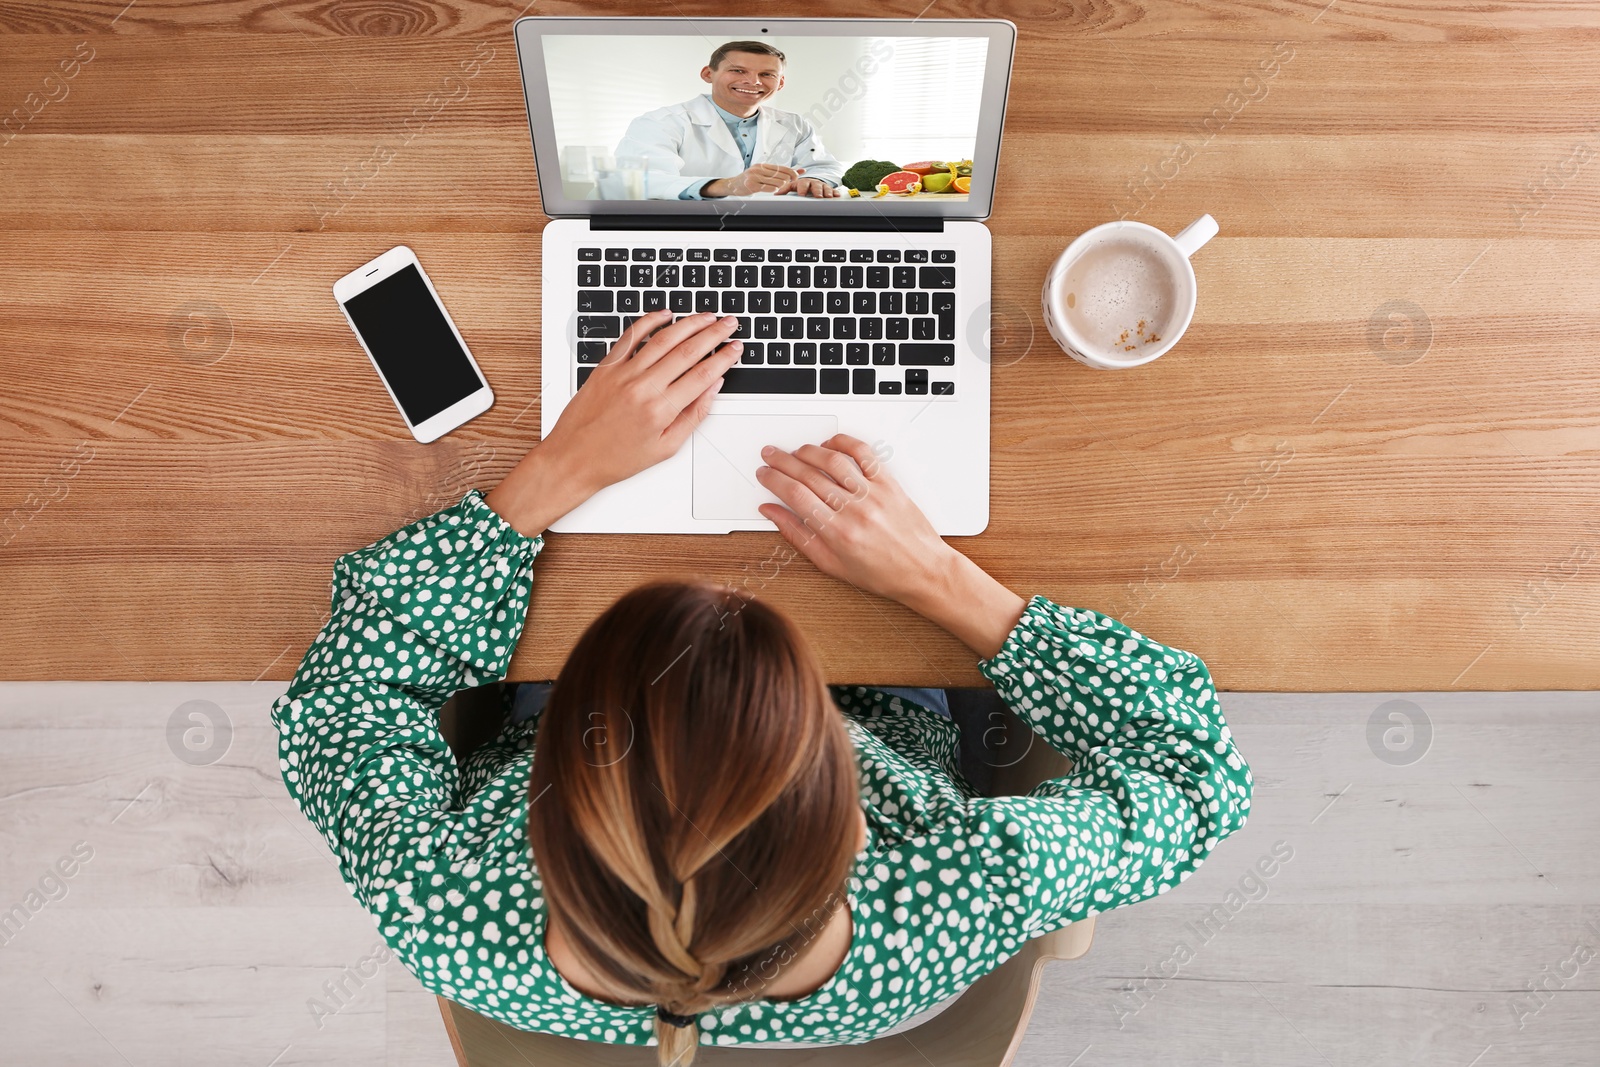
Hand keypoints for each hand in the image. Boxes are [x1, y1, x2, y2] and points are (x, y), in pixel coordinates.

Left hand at [485, 311, 741, 536]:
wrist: (573, 459)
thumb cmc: (615, 459)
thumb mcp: (665, 448)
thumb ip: (693, 416)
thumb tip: (712, 389)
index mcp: (660, 410)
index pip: (702, 375)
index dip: (724, 358)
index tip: (736, 348)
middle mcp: (643, 387)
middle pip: (687, 350)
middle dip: (713, 333)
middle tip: (729, 323)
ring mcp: (623, 373)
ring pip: (663, 338)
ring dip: (689, 323)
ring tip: (706, 316)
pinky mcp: (606, 367)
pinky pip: (631, 336)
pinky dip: (649, 321)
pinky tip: (664, 314)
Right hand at [703, 163, 800, 196]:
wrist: (732, 185)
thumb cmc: (750, 180)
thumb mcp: (762, 173)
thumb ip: (779, 172)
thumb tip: (800, 171)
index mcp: (762, 165)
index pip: (780, 167)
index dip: (791, 171)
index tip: (797, 176)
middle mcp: (758, 169)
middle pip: (780, 174)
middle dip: (788, 179)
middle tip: (790, 184)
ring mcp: (754, 177)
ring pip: (775, 181)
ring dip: (781, 186)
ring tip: (781, 188)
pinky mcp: (751, 185)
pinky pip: (767, 188)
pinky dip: (774, 190)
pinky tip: (774, 190)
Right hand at [754, 435, 1026, 656]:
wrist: (923, 570)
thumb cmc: (881, 573)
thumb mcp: (831, 564)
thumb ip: (798, 535)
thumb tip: (772, 513)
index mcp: (837, 532)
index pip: (795, 495)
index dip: (774, 479)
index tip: (764, 474)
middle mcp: (854, 510)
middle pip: (809, 474)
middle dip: (783, 461)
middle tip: (770, 455)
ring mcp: (873, 494)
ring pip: (833, 460)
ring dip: (808, 450)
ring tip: (795, 451)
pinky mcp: (889, 484)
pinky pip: (864, 454)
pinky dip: (844, 442)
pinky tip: (830, 444)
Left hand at [771, 173, 841, 197]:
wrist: (810, 181)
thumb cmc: (801, 185)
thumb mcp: (792, 186)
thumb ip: (785, 189)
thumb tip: (776, 194)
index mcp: (803, 182)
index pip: (802, 184)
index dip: (802, 189)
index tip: (802, 195)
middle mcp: (813, 182)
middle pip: (815, 185)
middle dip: (817, 191)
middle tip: (818, 196)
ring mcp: (821, 185)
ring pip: (825, 187)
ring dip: (827, 192)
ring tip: (828, 197)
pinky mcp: (828, 189)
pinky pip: (832, 190)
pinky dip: (835, 193)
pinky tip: (836, 196)